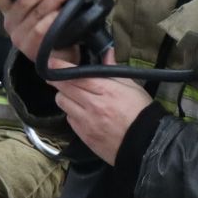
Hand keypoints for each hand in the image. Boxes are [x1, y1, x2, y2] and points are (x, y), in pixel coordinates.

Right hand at [0, 0, 77, 65]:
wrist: (61, 55)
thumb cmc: (50, 26)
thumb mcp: (42, 8)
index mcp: (9, 10)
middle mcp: (10, 24)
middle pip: (24, 0)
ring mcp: (19, 38)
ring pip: (35, 13)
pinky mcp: (31, 49)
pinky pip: (40, 30)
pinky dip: (53, 19)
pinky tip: (64, 12)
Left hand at [50, 50, 151, 164]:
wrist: (146, 144)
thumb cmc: (141, 113)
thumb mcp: (131, 86)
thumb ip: (114, 70)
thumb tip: (107, 53)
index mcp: (105, 90)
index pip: (75, 75)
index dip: (60, 67)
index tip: (51, 61)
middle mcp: (92, 105)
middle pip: (63, 88)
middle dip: (58, 80)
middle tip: (58, 76)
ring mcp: (86, 122)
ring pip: (62, 103)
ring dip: (65, 96)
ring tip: (74, 96)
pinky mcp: (83, 135)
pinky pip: (69, 119)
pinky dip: (71, 113)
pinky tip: (81, 112)